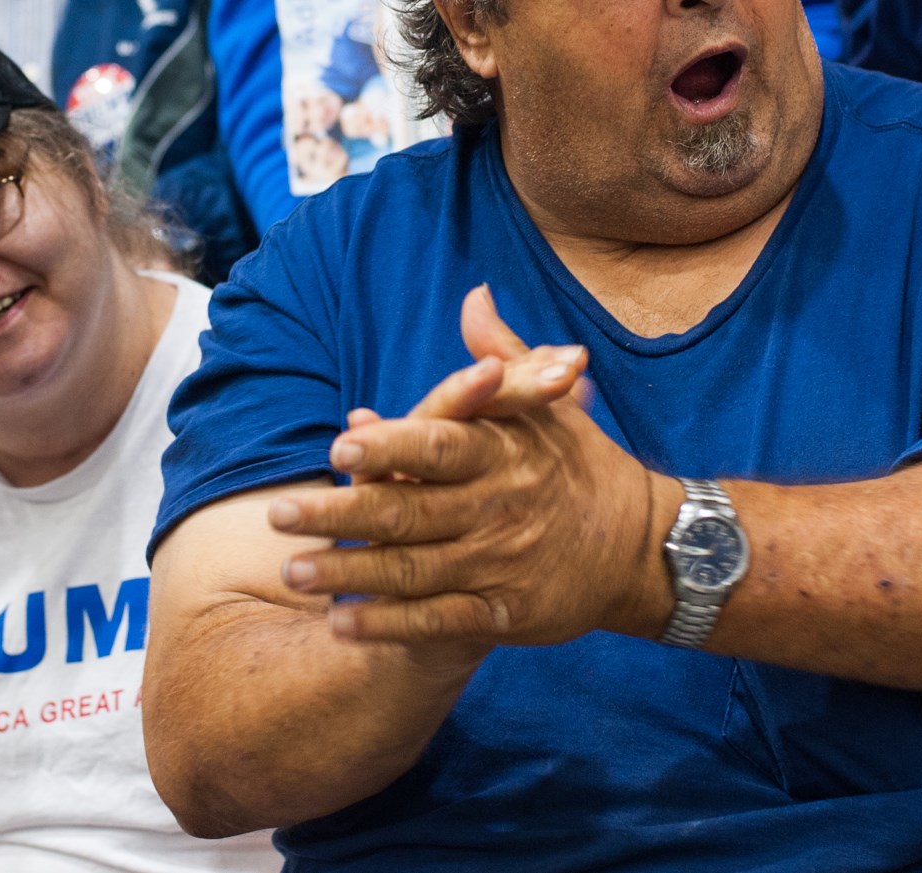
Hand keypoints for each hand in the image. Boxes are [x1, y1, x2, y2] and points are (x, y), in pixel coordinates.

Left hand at [265, 285, 671, 647]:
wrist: (642, 547)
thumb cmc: (580, 464)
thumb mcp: (550, 407)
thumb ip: (501, 357)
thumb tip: (473, 296)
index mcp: (504, 453)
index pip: (441, 445)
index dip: (391, 446)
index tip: (338, 445)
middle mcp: (498, 509)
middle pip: (410, 512)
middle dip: (342, 515)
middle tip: (279, 515)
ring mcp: (501, 565)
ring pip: (413, 571)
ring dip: (350, 573)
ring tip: (292, 571)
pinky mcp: (506, 614)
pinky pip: (439, 621)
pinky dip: (390, 625)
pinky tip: (342, 624)